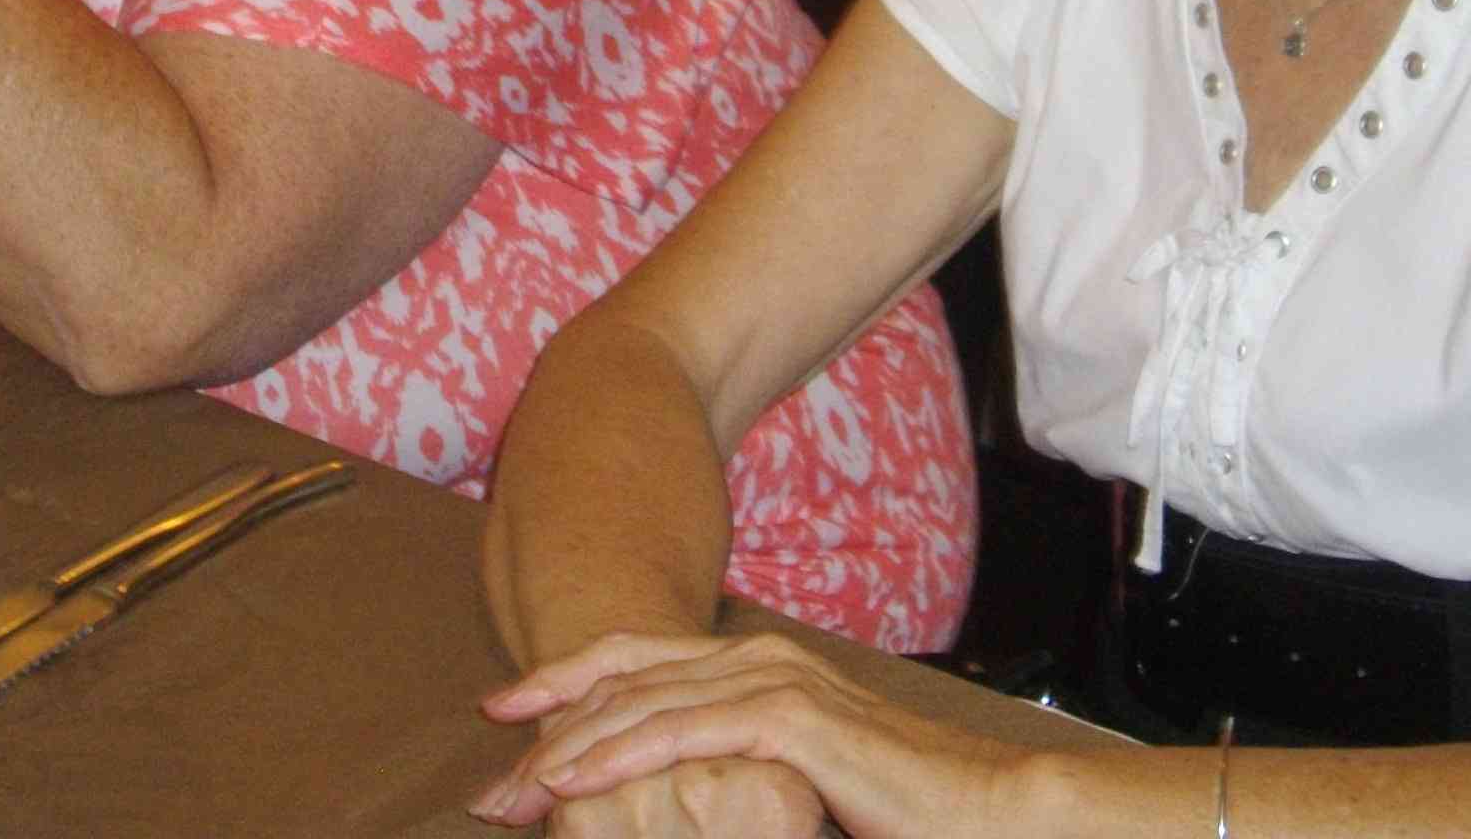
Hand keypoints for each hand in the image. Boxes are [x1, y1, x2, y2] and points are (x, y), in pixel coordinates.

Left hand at [473, 632, 1026, 838]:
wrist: (981, 812)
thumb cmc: (892, 807)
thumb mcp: (787, 782)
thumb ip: (731, 771)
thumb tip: (675, 798)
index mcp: (755, 666)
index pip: (638, 665)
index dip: (564, 686)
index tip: (506, 719)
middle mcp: (758, 657)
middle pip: (626, 678)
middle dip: (548, 724)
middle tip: (489, 775)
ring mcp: (775, 682)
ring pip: (644, 706)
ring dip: (569, 747)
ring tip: (514, 786)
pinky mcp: (792, 720)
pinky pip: (685, 734)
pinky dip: (621, 755)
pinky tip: (573, 778)